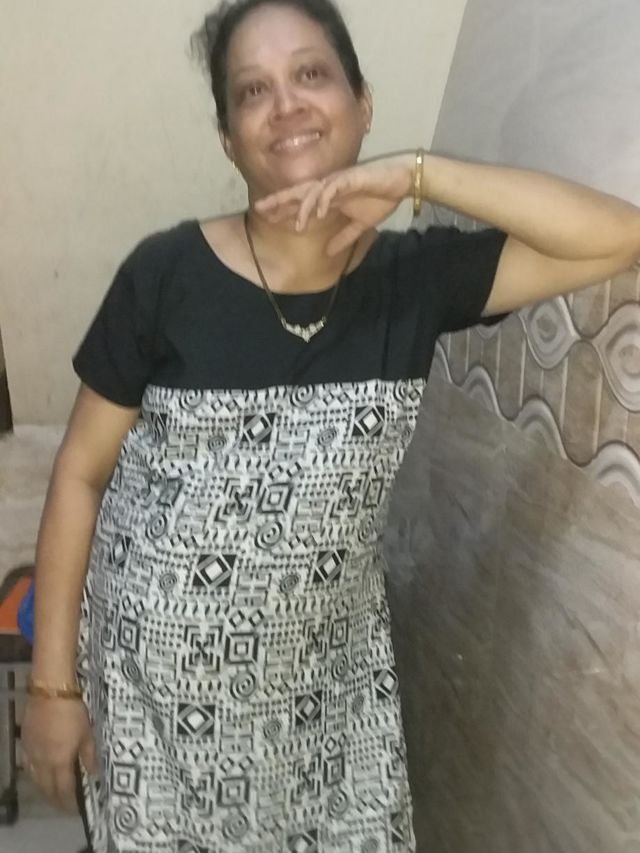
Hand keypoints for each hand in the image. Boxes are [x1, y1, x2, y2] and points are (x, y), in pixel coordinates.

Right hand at [21, 696, 96, 812]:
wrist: (50, 692)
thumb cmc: (73, 712)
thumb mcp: (87, 733)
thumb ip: (89, 756)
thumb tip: (94, 774)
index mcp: (59, 761)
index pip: (63, 789)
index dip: (68, 801)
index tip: (74, 808)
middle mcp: (42, 763)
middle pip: (46, 788)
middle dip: (54, 799)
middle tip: (62, 804)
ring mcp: (31, 753)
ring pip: (35, 779)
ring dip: (43, 788)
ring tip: (52, 792)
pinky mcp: (24, 743)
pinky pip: (28, 766)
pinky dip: (35, 774)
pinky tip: (39, 772)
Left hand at [254, 152, 414, 254]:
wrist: (403, 181)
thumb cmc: (382, 197)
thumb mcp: (361, 226)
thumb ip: (344, 238)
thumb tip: (328, 253)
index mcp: (329, 196)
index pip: (301, 202)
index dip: (284, 209)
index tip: (266, 218)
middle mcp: (329, 186)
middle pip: (298, 192)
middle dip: (279, 201)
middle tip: (259, 209)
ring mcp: (338, 181)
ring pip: (313, 191)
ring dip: (304, 208)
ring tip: (297, 226)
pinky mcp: (351, 178)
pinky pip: (334, 188)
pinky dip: (325, 200)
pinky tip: (318, 213)